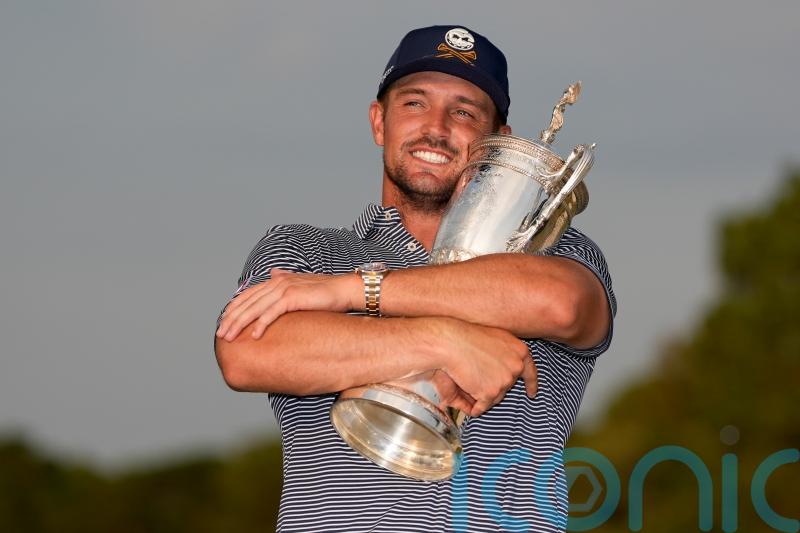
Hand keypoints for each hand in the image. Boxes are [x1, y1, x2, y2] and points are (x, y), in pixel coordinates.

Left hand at [216, 268, 358, 340]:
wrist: (344, 290)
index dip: (233, 308)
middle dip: (231, 319)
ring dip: (239, 324)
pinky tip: (253, 336)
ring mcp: (284, 289)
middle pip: (247, 302)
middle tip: (220, 335)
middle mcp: (277, 282)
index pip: (248, 295)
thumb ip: (285, 279)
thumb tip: (273, 271)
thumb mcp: (300, 284)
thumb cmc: (325, 292)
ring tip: (229, 337)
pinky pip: (272, 313)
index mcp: (277, 280)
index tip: (223, 322)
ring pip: (255, 308)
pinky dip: (261, 324)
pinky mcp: (293, 298)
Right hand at [435, 318, 536, 416]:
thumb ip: (506, 352)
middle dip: (495, 385)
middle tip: (479, 377)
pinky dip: (477, 408)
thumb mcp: (495, 338)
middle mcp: (516, 366)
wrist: (450, 343)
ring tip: (469, 381)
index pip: (530, 372)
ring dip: (483, 394)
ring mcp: (505, 380)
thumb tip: (508, 367)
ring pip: (496, 397)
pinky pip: (484, 406)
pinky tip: (471, 405)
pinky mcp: (491, 392)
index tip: (531, 393)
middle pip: (508, 385)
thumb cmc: (466, 337)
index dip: (531, 384)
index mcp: (520, 351)